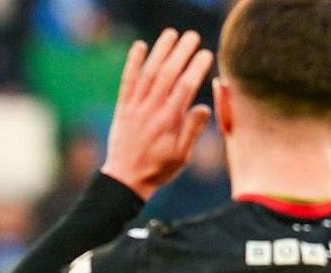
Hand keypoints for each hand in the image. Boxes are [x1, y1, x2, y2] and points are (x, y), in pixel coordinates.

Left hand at [100, 29, 213, 200]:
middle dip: (181, 53)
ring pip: (148, 73)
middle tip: (193, 36)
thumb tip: (203, 107)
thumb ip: (191, 130)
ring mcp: (135, 107)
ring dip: (160, 51)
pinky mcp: (123, 108)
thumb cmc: (158, 169)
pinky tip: (140, 46)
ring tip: (171, 34)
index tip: (206, 54)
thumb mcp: (181, 156)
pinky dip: (133, 63)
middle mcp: (151, 110)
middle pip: (167, 75)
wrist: (126, 179)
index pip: (185, 87)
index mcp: (169, 121)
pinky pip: (127, 81)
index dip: (196, 68)